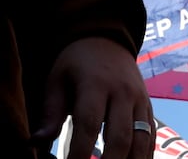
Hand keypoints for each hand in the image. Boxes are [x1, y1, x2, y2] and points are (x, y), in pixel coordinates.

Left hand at [32, 37, 152, 158]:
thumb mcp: (57, 80)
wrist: (106, 41)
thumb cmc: (75, 64)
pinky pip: (151, 136)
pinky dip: (143, 157)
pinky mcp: (148, 107)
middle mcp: (123, 93)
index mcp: (96, 84)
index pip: (89, 124)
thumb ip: (50, 112)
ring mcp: (139, 100)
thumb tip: (36, 143)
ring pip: (141, 140)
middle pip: (120, 137)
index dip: (80, 152)